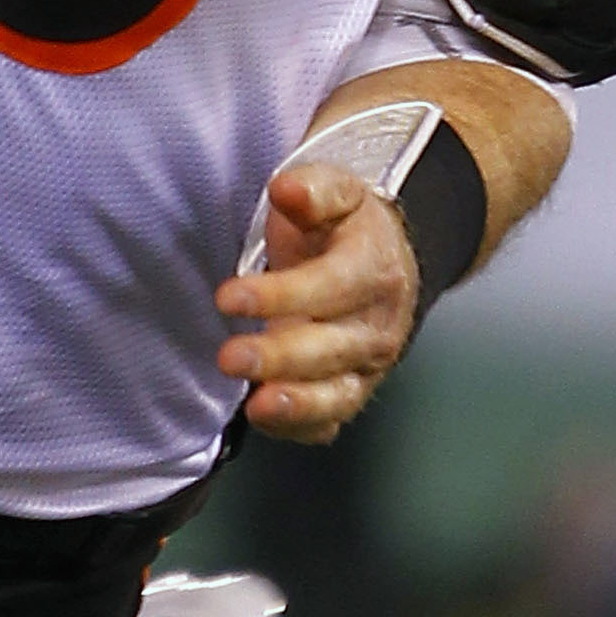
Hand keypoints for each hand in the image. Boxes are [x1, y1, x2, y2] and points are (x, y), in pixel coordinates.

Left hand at [215, 158, 419, 442]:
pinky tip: (265, 416)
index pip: (330, 288)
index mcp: (374, 271)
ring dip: (296, 404)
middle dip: (278, 357)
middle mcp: (376, 326)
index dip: (279, 295)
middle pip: (330, 349)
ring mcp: (365, 366)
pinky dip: (299, 426)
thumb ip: (313, 190)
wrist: (387, 262)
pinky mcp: (349, 392)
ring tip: (256, 405)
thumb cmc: (347, 230)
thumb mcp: (337, 193)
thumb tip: (287, 190)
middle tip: (228, 358)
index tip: (228, 297)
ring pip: (336, 394)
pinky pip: (328, 420)